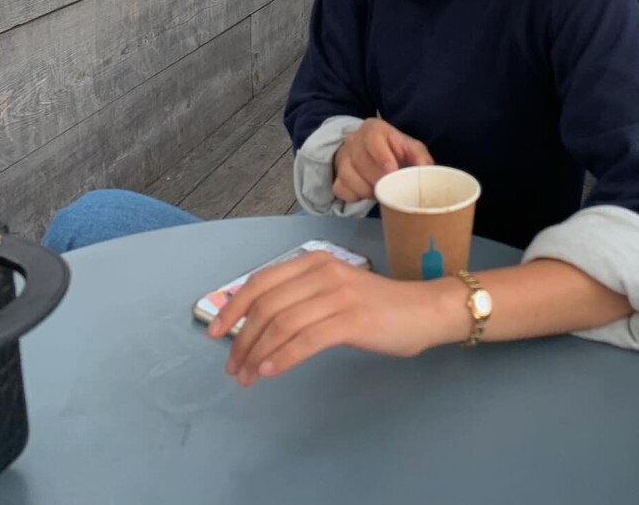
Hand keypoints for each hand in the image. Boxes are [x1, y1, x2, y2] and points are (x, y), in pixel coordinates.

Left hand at [207, 250, 458, 384]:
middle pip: (266, 305)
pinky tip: (270, 372)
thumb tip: (255, 322)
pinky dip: (282, 358)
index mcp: (314, 261)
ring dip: (257, 354)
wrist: (423, 310)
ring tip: (246, 377)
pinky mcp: (351, 320)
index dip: (233, 307)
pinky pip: (306, 340)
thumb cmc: (376, 306)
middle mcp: (323, 272)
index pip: (261, 281)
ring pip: (281, 324)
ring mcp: (338, 295)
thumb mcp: (333, 291)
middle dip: (241, 339)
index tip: (215, 333)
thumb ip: (300, 298)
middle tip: (232, 367)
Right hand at [333, 118, 432, 202]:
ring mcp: (342, 157)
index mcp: (373, 128)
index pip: (372, 137)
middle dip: (377, 177)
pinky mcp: (337, 176)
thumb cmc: (395, 151)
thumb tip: (426, 170)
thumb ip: (420, 157)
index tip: (392, 170)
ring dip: (366, 188)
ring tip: (380, 191)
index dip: (382, 155)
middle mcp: (354, 139)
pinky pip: (341, 189)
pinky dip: (355, 195)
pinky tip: (366, 193)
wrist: (371, 154)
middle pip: (360, 160)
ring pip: (348, 176)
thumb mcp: (410, 149)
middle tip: (391, 187)